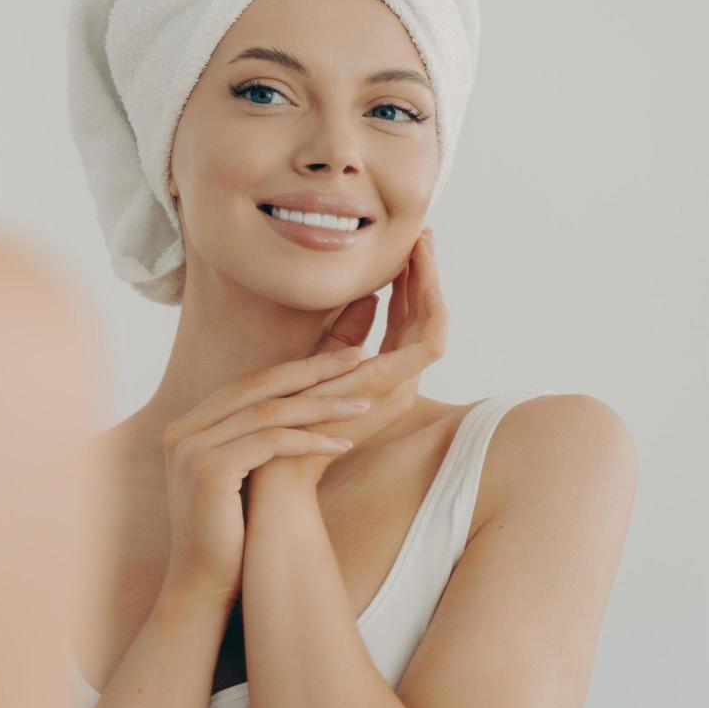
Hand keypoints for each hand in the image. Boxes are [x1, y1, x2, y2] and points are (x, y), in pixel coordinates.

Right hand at [156, 350, 374, 609]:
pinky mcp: (207, 469)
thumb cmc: (231, 537)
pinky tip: (343, 441)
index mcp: (189, 426)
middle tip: (361, 356)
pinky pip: (268, 442)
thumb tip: (303, 408)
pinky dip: (309, 439)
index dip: (297, 369)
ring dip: (321, 406)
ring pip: (268, 411)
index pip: (249, 384)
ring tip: (363, 404)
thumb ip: (256, 439)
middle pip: (258, 385)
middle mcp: (183, 430)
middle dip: (313, 370)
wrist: (204, 588)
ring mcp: (190, 447)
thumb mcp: (243, 476)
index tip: (340, 359)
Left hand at [248, 227, 447, 490]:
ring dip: (429, 284)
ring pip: (434, 327)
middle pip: (428, 321)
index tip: (408, 249)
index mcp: (383, 383)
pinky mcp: (390, 393)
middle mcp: (399, 388)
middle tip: (422, 236)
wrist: (273, 471)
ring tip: (419, 246)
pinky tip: (408, 272)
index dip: (412, 287)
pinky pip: (424, 345)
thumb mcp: (315, 368)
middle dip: (427, 277)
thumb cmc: (283, 424)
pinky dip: (419, 306)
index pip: (409, 325)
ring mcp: (399, 393)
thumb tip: (368, 296)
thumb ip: (344, 335)